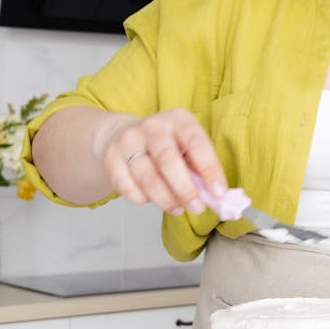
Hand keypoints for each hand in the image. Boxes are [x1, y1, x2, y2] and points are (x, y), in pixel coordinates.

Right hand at [99, 108, 227, 215]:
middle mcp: (153, 125)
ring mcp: (129, 139)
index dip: (209, 170)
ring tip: (178, 208)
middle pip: (168, 160)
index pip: (197, 143)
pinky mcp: (111, 157)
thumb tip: (218, 198)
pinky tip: (151, 199)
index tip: (218, 193)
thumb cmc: (168, 148)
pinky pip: (126, 186)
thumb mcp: (188, 150)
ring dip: (165, 199)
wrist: (126, 136)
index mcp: (179, 120)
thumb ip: (201, 171)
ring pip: (147, 177)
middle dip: (185, 189)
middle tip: (197, 207)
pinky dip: (142, 199)